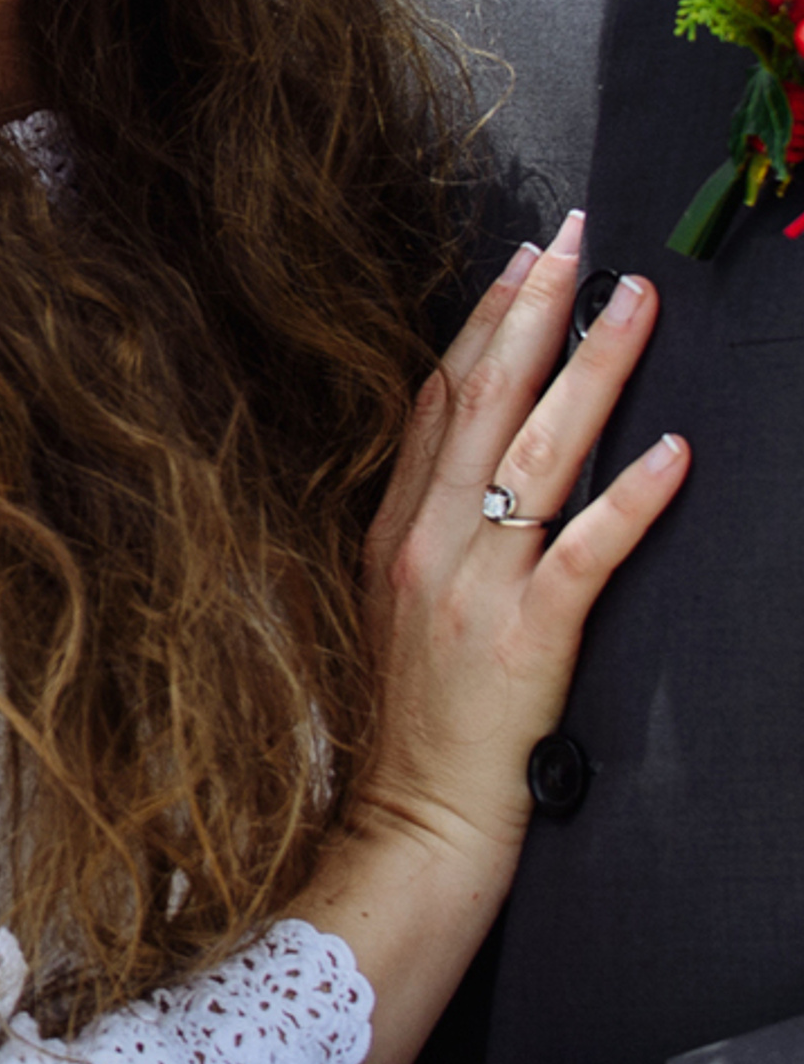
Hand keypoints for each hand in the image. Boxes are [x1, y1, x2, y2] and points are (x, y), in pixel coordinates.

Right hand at [356, 214, 682, 868]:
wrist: (408, 824)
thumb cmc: (408, 725)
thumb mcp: (388, 606)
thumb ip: (419, 530)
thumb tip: (464, 461)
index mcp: (393, 530)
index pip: (437, 399)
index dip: (480, 321)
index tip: (519, 259)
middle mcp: (426, 542)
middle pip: (485, 400)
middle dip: (533, 310)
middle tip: (575, 239)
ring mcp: (472, 587)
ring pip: (539, 454)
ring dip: (593, 371)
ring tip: (635, 304)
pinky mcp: (525, 639)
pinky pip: (585, 552)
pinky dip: (632, 497)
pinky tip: (674, 451)